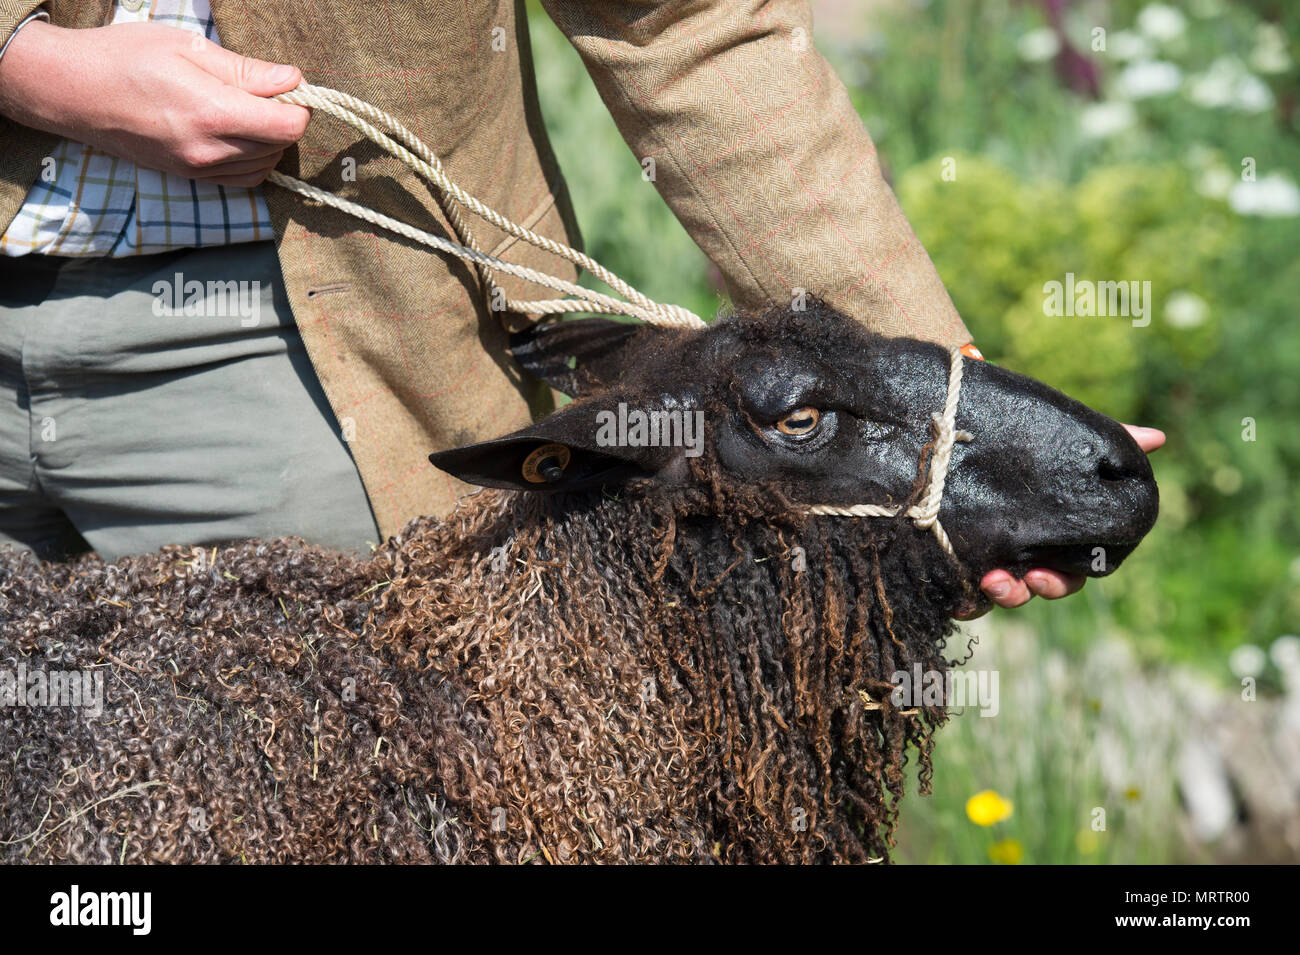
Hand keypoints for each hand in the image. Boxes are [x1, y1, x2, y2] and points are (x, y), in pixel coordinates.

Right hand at [0, 21, 308, 186]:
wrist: (73, 92)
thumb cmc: (126, 57)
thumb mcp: (188, 47)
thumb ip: (246, 70)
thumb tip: (293, 80)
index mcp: (212, 113)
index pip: (288, 127)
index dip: (298, 106)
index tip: (287, 88)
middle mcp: (209, 150)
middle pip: (280, 146)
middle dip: (284, 119)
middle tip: (264, 92)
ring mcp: (198, 169)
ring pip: (265, 165)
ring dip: (269, 141)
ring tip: (246, 109)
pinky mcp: (190, 178)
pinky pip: (243, 178)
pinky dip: (252, 158)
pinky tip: (237, 132)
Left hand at [956, 424, 1164, 618]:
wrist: (959, 428)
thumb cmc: (1017, 436)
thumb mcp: (1059, 436)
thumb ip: (1105, 440)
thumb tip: (1158, 438)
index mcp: (1054, 531)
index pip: (1071, 568)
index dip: (1062, 578)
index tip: (1044, 574)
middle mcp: (1025, 548)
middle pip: (1043, 587)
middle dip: (1037, 590)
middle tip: (1030, 580)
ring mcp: (992, 554)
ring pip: (1008, 594)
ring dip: (1006, 596)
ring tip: (991, 582)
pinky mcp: (958, 556)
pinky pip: (965, 592)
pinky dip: (967, 600)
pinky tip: (960, 595)